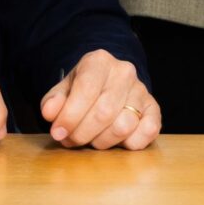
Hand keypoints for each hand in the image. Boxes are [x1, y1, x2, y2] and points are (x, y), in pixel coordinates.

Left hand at [39, 49, 159, 149]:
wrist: (107, 86)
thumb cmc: (82, 90)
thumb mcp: (63, 90)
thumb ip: (53, 101)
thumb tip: (50, 113)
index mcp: (99, 61)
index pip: (86, 90)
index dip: (70, 116)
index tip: (57, 132)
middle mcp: (124, 72)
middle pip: (103, 112)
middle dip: (82, 134)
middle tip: (70, 140)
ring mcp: (141, 90)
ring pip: (123, 126)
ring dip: (102, 141)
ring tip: (91, 138)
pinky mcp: (154, 109)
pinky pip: (148, 132)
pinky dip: (130, 143)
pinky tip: (116, 140)